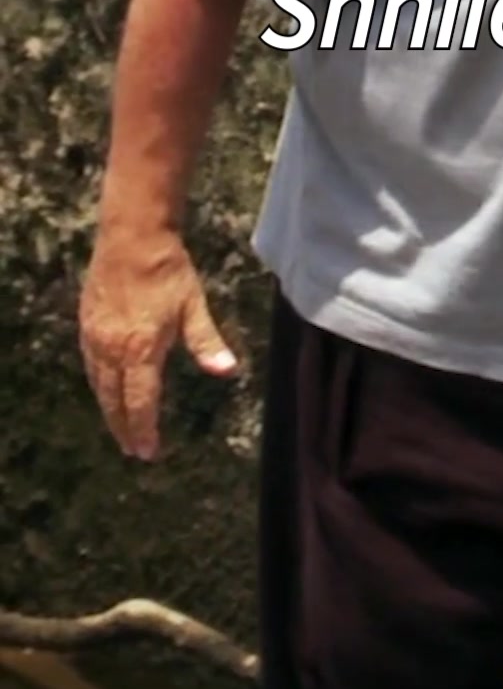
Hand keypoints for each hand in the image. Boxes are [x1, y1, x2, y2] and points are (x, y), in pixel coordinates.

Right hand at [79, 227, 237, 461]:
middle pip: (114, 401)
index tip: (148, 452)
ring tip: (119, 427)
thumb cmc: (169, 271)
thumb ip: (207, 343)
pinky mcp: (86, 324)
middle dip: (123, 428)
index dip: (144, 430)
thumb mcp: (194, 306)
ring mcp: (95, 337)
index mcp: (141, 350)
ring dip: (108, 409)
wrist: (132, 237)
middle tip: (132, 449)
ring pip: (98, 385)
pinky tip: (104, 388)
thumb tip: (228, 371)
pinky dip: (98, 384)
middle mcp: (113, 350)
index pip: (140, 402)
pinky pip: (90, 365)